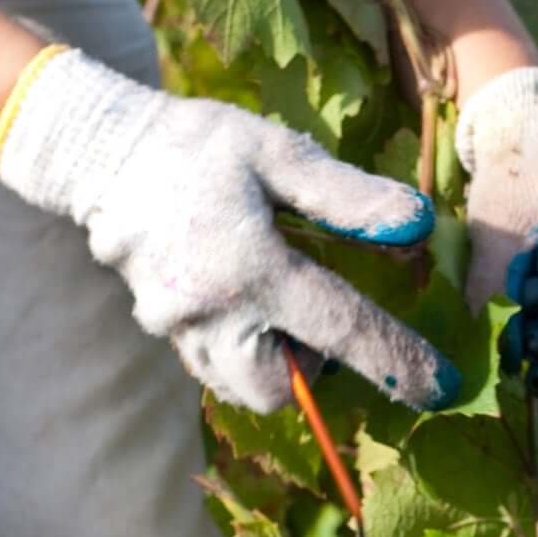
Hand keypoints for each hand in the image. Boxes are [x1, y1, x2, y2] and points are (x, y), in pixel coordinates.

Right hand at [0, 47, 458, 413]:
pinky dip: (243, 353)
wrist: (98, 150)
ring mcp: (178, 331)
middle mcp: (212, 313)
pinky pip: (216, 371)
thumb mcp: (279, 154)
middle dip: (314, 366)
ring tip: (276, 301)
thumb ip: (349, 196)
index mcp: (253, 268)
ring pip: (245, 389)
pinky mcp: (162, 333)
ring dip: (278, 363)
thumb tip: (419, 225)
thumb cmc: (197, 146)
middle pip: (282, 390)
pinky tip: (243, 302)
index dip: (397, 361)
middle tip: (314, 307)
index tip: (440, 388)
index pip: (343, 331)